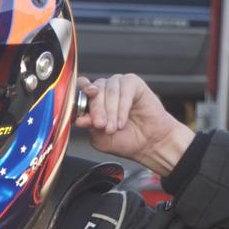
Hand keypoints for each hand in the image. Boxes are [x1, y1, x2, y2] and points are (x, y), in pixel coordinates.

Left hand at [76, 73, 193, 176]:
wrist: (149, 144)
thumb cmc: (125, 140)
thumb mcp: (101, 140)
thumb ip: (90, 128)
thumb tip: (79, 120)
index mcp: (92, 101)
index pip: (81, 91)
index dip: (80, 95)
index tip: (81, 108)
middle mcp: (104, 90)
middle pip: (95, 91)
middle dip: (97, 110)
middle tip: (101, 125)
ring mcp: (118, 85)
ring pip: (109, 91)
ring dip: (110, 111)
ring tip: (113, 128)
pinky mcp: (133, 84)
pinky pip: (125, 90)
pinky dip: (122, 108)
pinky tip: (122, 122)